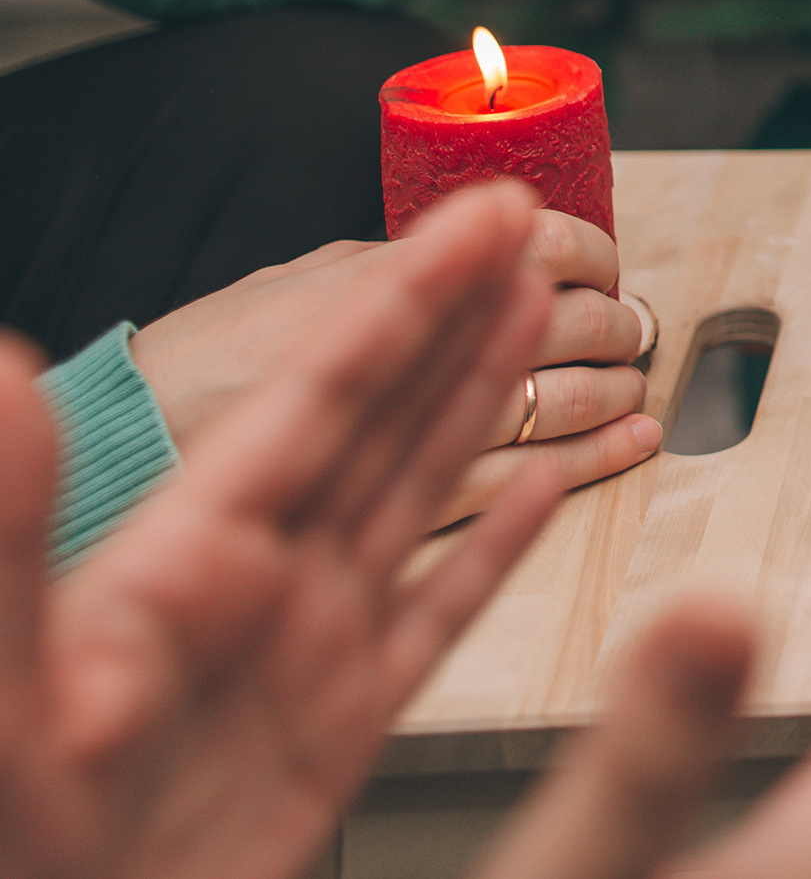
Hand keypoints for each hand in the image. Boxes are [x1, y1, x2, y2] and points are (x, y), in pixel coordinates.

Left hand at [0, 184, 566, 878]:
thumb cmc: (7, 851)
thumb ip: (4, 531)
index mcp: (191, 564)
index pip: (321, 397)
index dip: (404, 300)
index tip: (474, 219)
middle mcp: (254, 590)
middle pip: (377, 419)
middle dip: (452, 315)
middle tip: (523, 230)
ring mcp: (298, 657)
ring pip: (410, 491)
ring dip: (477, 399)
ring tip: (532, 319)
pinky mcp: (331, 737)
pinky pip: (433, 618)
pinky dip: (492, 548)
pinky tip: (533, 494)